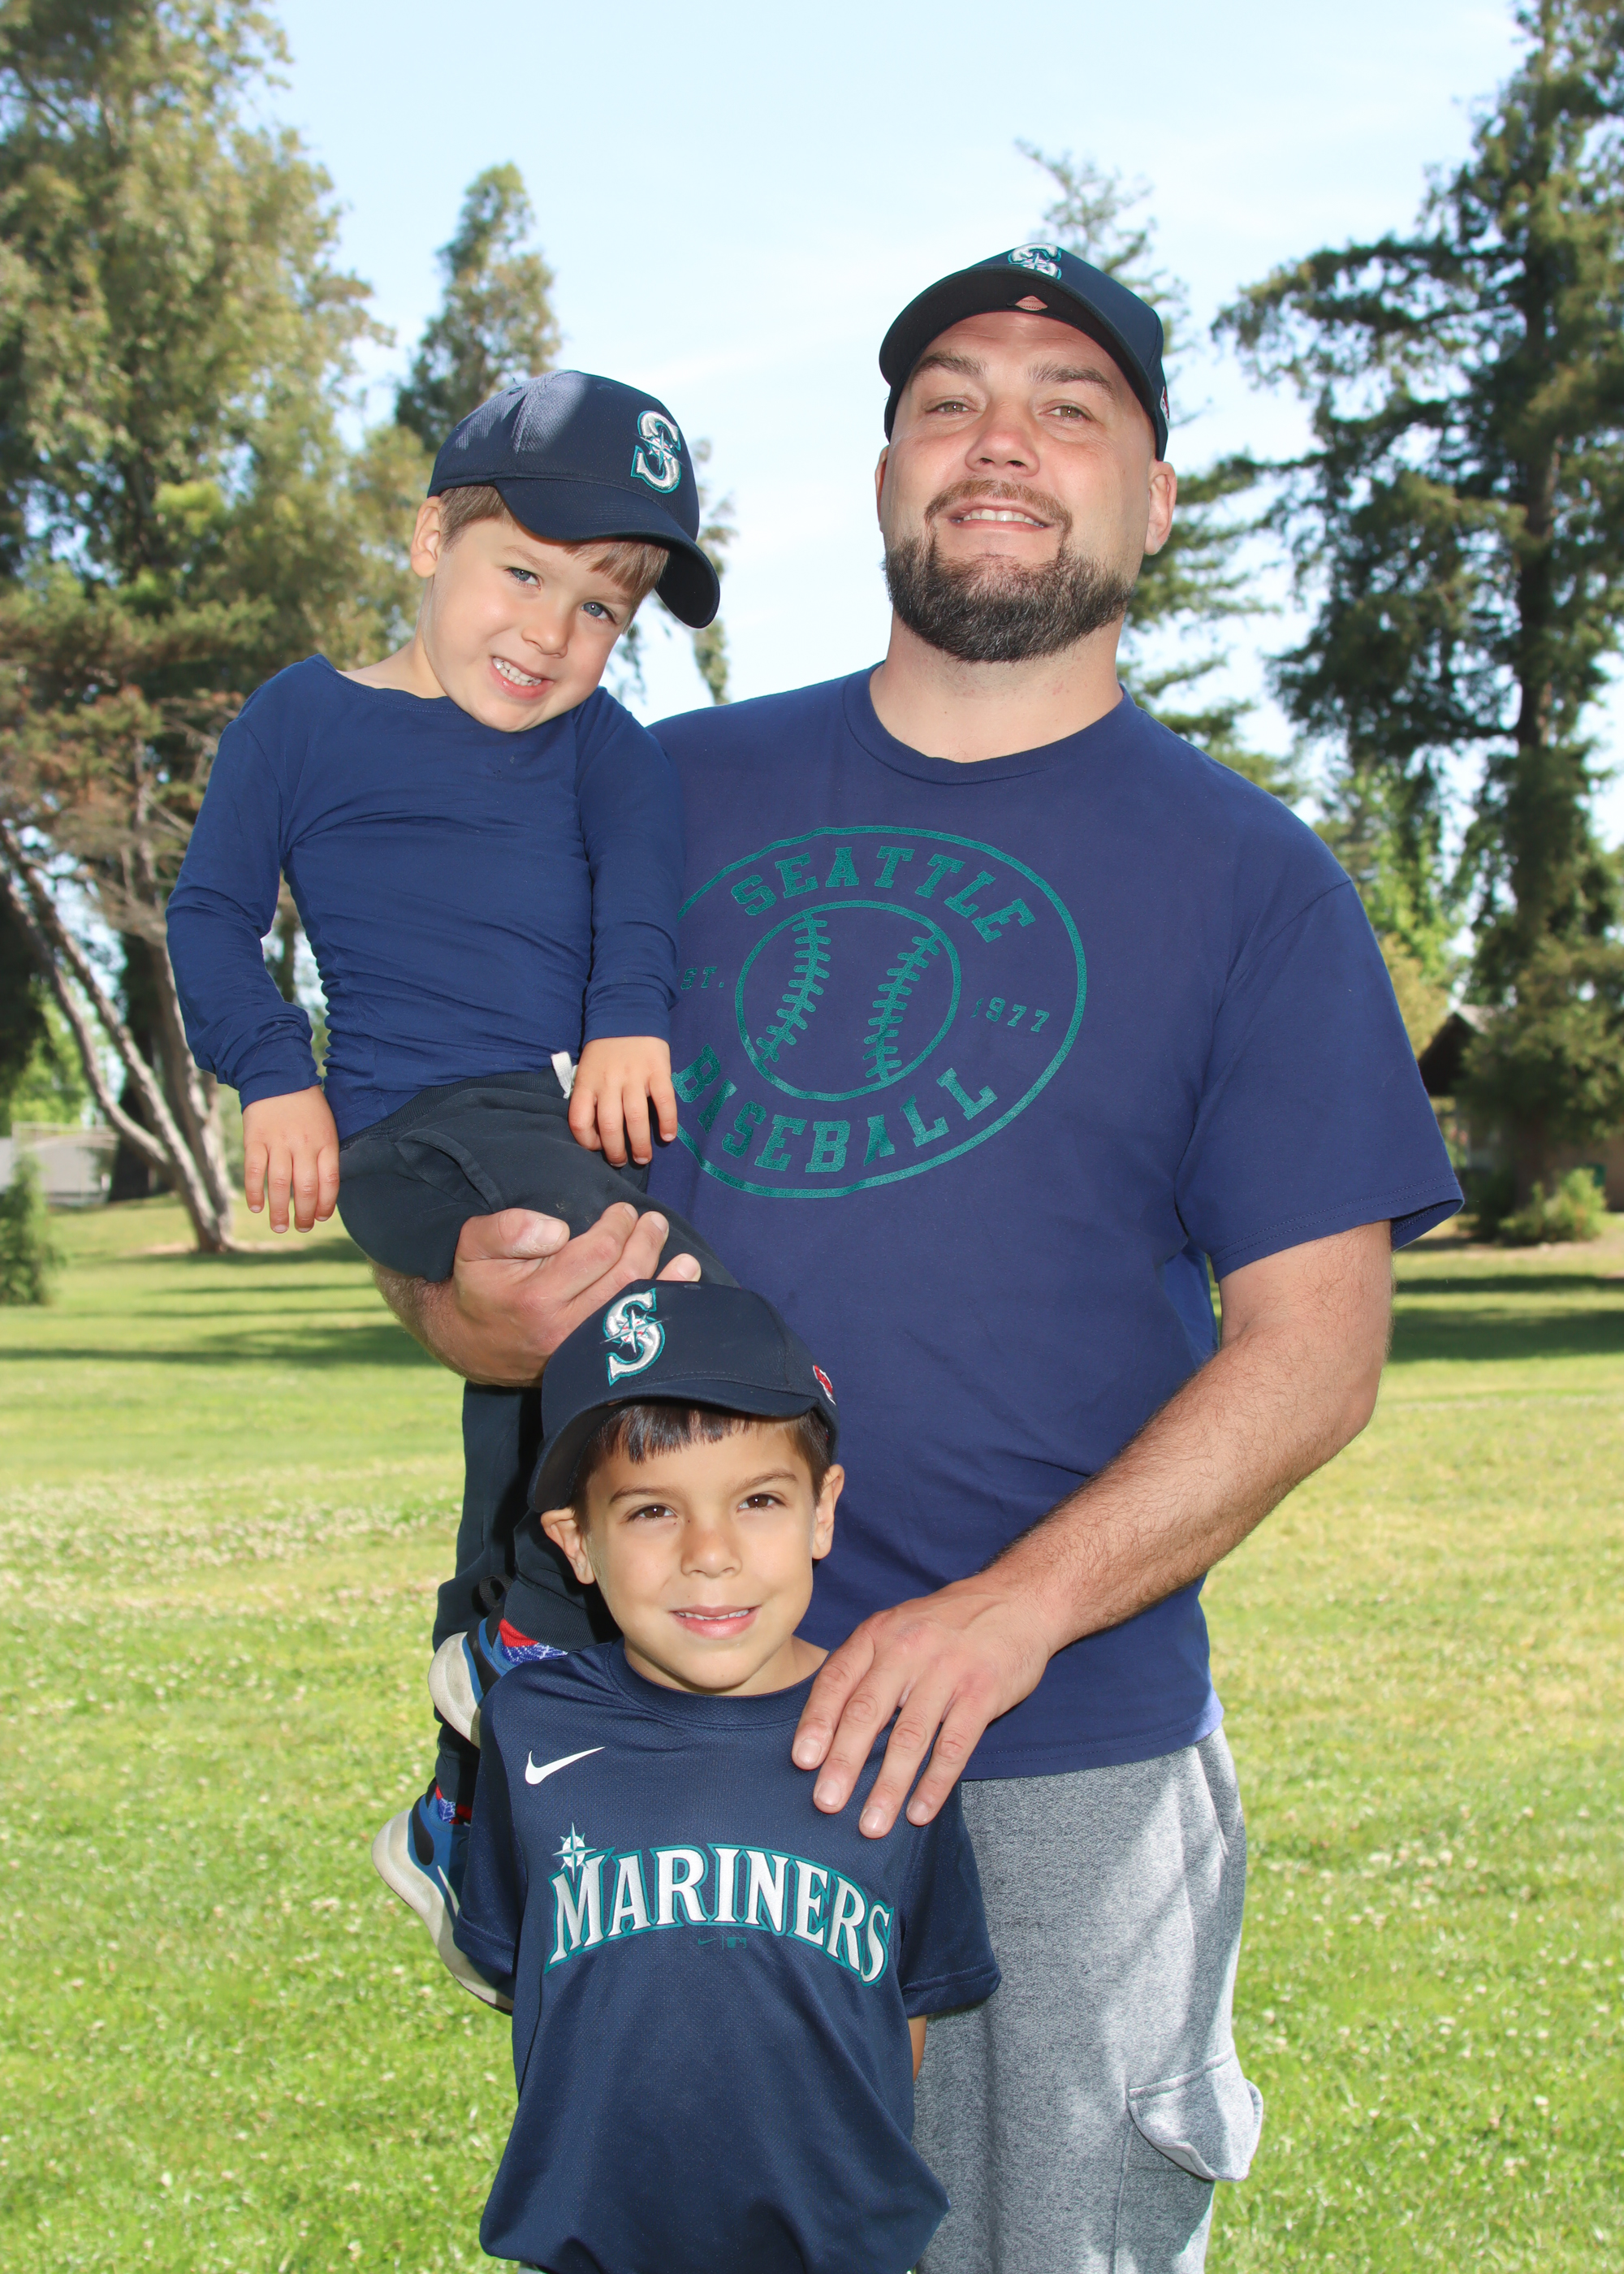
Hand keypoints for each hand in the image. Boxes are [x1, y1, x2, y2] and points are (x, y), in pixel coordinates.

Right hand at [241, 1086, 339, 1232]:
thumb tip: (322, 1193)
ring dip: (279, 1211)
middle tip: (302, 1228)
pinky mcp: (255, 1139)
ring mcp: (278, 1142)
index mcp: (325, 1141)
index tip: (320, 1217)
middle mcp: (303, 1144)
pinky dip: (254, 1192)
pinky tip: (256, 1207)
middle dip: (304, 1214)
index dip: (325, 1204)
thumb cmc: (307, 1107)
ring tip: (280, 1226)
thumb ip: (325, 1155)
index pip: (329, 1181)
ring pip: (279, 1184)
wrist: (279, 1076)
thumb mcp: (326, 1127)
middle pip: (305, 1188)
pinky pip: (255, 1171)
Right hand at [373, 1200, 700, 1386]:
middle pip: (624, 1280)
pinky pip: (633, 1337)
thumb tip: (558, 1230)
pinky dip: (659, 1313)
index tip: (622, 1211)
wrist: (465, 1342)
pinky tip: (679, 1295)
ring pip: (635, 1312)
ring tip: (683, 1257)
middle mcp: (563, 1330)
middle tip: (653, 1222)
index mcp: (536, 1297)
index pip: (598, 1252)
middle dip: (646, 1245)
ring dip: (666, 1281)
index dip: (618, 1226)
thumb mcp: (472, 1244)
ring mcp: (579, 1353)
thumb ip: (508, 1228)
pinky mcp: (588, 1364)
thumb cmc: (475, 1285)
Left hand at [568, 1037, 676, 1167]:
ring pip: (635, 1118)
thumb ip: (589, 1095)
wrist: (627, 1009)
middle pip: (609, 1125)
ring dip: (640, 1144)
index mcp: (587, 1081)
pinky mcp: (657, 1070)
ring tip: (643, 1158)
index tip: (597, 1149)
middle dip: (616, 1151)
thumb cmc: (605, 1047)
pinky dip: (667, 1122)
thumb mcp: (588, 1068)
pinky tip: (668, 1136)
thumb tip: (597, 1132)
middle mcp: (608, 1081)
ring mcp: (634, 1075)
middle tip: (622, 1162)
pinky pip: (664, 1101)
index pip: (578, 1119)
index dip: (586, 1141)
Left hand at [791, 1573, 1059, 1838]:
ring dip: (888, 1786)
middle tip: (826, 1803)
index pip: (838, 1680)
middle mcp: (908, 1649)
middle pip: (867, 1712)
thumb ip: (866, 1667)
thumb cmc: (947, 1624)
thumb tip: (826, 1727)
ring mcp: (947, 1672)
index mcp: (879, 1634)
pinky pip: (953, 1746)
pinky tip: (919, 1812)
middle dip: (844, 1762)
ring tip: (871, 1825)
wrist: (1017, 1601)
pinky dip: (934, 1784)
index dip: (817, 1722)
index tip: (802, 1761)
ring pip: (909, 1737)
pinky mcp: (982, 1693)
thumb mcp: (899, 1628)